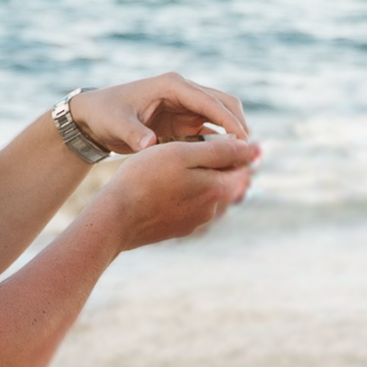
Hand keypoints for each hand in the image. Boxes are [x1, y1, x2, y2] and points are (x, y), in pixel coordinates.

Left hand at [77, 70, 249, 151]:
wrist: (94, 117)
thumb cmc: (104, 115)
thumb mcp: (116, 125)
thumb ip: (134, 134)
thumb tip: (150, 145)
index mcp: (172, 86)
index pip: (209, 101)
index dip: (228, 120)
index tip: (243, 141)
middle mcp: (184, 92)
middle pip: (224, 103)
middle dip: (239, 126)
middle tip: (249, 154)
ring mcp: (186, 105)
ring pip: (222, 116)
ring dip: (234, 134)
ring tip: (244, 160)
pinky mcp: (185, 120)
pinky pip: (211, 130)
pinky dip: (222, 144)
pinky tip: (228, 163)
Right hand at [96, 133, 260, 252]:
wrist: (115, 217)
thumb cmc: (145, 178)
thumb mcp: (181, 154)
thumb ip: (219, 151)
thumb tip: (251, 149)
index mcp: (217, 190)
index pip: (244, 169)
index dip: (244, 151)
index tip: (239, 137)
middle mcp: (212, 211)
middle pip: (228, 183)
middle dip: (226, 165)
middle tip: (215, 145)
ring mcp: (194, 222)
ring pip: (209, 195)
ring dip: (206, 179)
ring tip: (190, 161)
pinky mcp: (177, 228)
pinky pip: (191, 206)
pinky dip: (189, 192)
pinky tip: (172, 182)